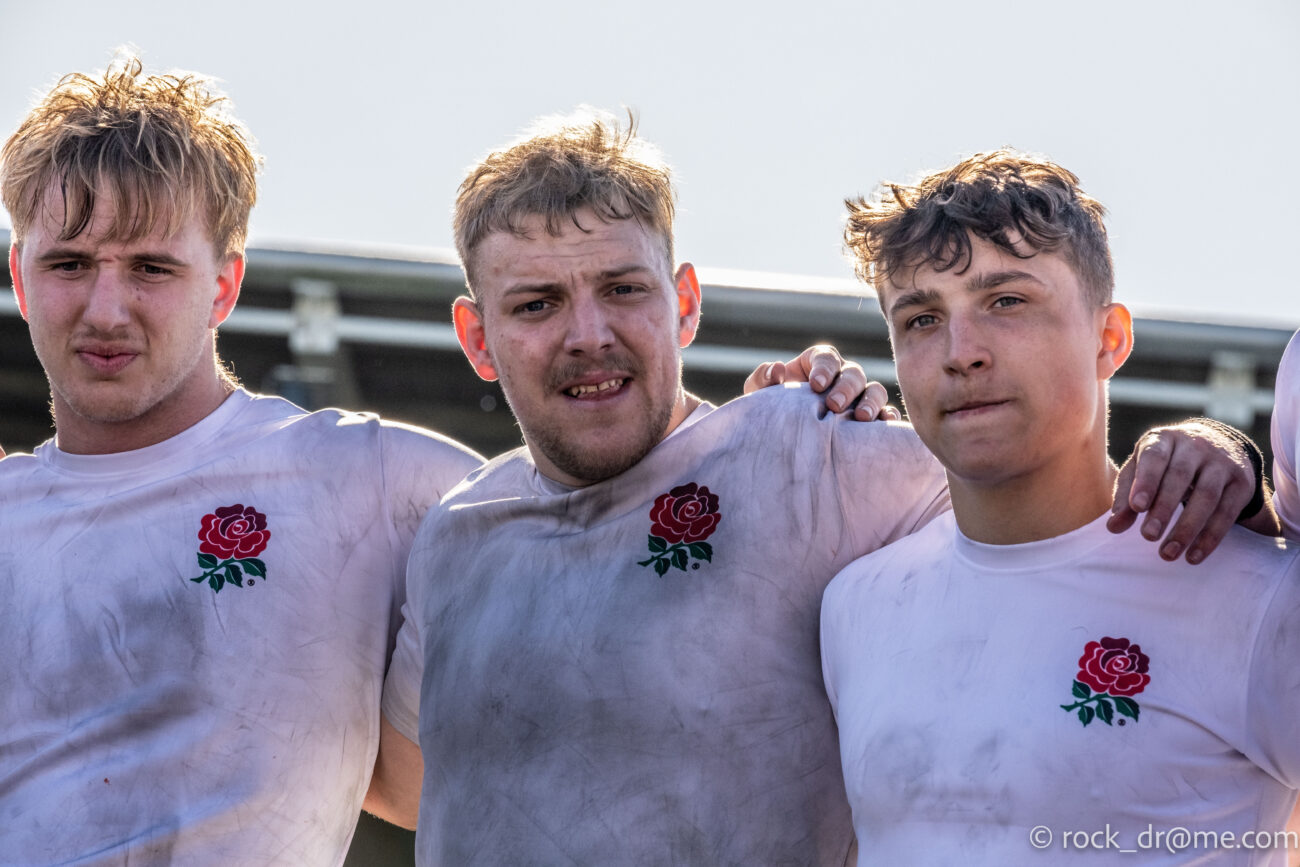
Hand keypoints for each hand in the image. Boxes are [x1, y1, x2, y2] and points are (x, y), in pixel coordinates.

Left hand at [744, 344, 899, 420]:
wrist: (785, 436)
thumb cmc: (773, 409)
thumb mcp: (760, 395)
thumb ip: (762, 379)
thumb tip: (776, 370)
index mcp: (817, 364)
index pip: (827, 358)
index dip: (824, 368)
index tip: (815, 384)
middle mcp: (842, 377)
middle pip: (854, 373)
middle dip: (845, 388)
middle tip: (833, 405)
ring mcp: (859, 397)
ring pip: (874, 390)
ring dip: (870, 401)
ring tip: (860, 418)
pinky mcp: (870, 418)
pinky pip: (885, 414)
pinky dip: (888, 418)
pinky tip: (883, 426)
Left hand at [1107, 422, 1258, 563]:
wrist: (1218, 445)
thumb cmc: (1166, 464)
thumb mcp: (1142, 471)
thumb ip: (1126, 496)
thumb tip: (1113, 527)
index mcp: (1163, 440)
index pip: (1154, 457)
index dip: (1146, 482)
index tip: (1137, 507)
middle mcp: (1194, 446)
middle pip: (1180, 477)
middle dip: (1163, 509)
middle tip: (1148, 536)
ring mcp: (1221, 463)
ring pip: (1207, 496)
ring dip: (1187, 528)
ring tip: (1167, 554)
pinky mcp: (1241, 482)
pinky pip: (1227, 512)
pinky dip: (1210, 537)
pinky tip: (1193, 556)